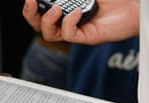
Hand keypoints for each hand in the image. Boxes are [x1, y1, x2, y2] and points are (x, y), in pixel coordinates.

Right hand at [22, 0, 138, 43]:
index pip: (41, 12)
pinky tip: (78, 11)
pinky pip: (69, 35)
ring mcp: (75, 30)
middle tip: (31, 3)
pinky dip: (69, 22)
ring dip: (47, 20)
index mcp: (64, 10)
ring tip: (56, 8)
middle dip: (31, 15)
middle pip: (39, 26)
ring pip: (49, 34)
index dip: (31, 7)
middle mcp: (66, 21)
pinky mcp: (85, 37)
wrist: (132, 7)